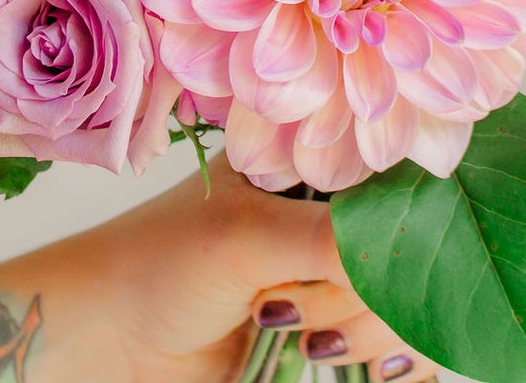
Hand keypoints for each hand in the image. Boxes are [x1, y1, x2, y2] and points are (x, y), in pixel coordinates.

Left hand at [50, 158, 436, 382]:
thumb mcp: (246, 239)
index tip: (372, 259)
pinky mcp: (340, 326)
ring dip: (367, 333)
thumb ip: (331, 239)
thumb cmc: (158, 266)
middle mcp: (337, 212)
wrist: (110, 341)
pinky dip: (394, 360)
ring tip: (302, 338)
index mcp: (320, 164)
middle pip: (415, 250)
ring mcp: (339, 272)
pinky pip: (402, 343)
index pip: (406, 181)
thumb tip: (408, 252)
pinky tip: (370, 369)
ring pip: (411, 303)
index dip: (409, 222)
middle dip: (364, 294)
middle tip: (289, 308)